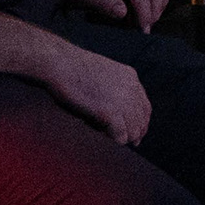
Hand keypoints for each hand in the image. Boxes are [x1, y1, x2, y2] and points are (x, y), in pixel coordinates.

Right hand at [33, 35, 152, 146]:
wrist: (59, 63)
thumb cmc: (71, 68)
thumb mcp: (101, 74)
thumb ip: (112, 89)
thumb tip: (114, 113)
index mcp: (130, 77)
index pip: (144, 106)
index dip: (141, 121)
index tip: (135, 132)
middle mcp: (131, 88)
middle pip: (142, 120)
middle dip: (135, 133)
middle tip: (126, 142)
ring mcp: (122, 101)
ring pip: (134, 130)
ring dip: (124, 138)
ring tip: (111, 137)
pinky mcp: (111, 113)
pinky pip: (121, 136)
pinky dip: (114, 140)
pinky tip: (105, 136)